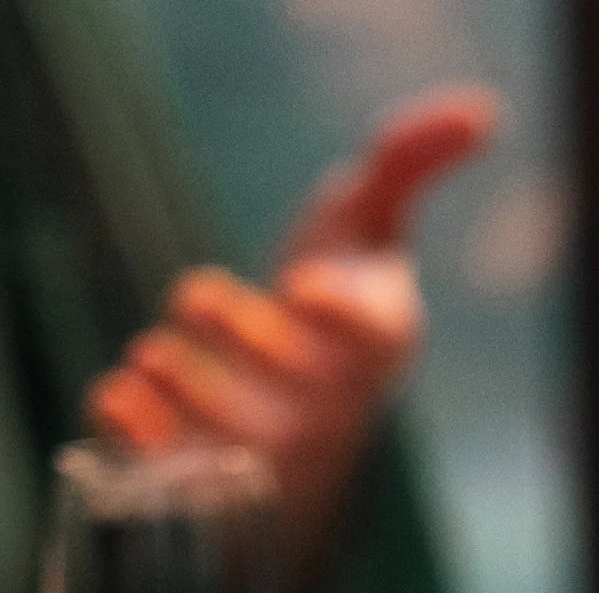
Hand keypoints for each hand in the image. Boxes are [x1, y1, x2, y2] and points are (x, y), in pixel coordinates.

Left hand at [87, 88, 499, 567]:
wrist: (294, 388)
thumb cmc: (337, 294)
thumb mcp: (372, 217)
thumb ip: (410, 159)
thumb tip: (480, 111)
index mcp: (377, 344)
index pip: (373, 340)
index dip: (339, 318)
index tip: (301, 286)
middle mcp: (335, 410)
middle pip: (305, 402)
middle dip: (248, 347)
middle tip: (196, 293)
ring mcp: (275, 453)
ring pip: (242, 448)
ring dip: (192, 399)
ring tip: (153, 354)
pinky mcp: (215, 476)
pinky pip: (184, 476)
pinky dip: (143, 439)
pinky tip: (119, 394)